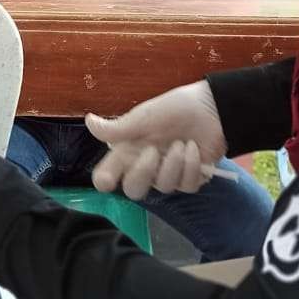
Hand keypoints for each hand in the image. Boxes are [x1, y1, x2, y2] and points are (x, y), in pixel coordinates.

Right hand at [86, 80, 226, 198]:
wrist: (211, 108)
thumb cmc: (174, 109)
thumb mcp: (144, 116)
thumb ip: (117, 127)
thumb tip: (88, 121)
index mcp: (129, 152)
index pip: (107, 176)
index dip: (105, 181)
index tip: (109, 178)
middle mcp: (145, 167)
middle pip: (133, 190)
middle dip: (143, 173)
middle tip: (153, 151)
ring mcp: (168, 175)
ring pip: (164, 187)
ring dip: (174, 163)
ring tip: (182, 143)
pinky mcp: (190, 179)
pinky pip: (186, 186)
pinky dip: (191, 166)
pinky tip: (194, 148)